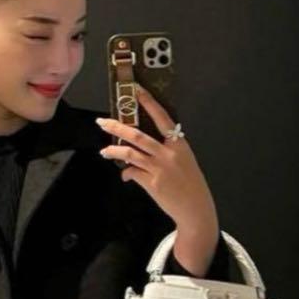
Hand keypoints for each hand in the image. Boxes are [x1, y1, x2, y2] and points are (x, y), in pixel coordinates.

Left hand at [95, 85, 217, 233]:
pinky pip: (132, 173)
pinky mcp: (152, 183)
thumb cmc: (190, 184)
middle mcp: (169, 154)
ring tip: (104, 151)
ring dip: (114, 151)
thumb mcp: (184, 161)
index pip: (162, 118)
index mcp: (180, 144)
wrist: (196, 208)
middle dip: (117, 127)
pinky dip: (126, 173)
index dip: (148, 103)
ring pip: (130, 154)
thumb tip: (143, 148)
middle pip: (138, 135)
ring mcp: (160, 168)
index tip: (136, 90)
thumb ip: (166, 151)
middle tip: (102, 122)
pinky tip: (125, 175)